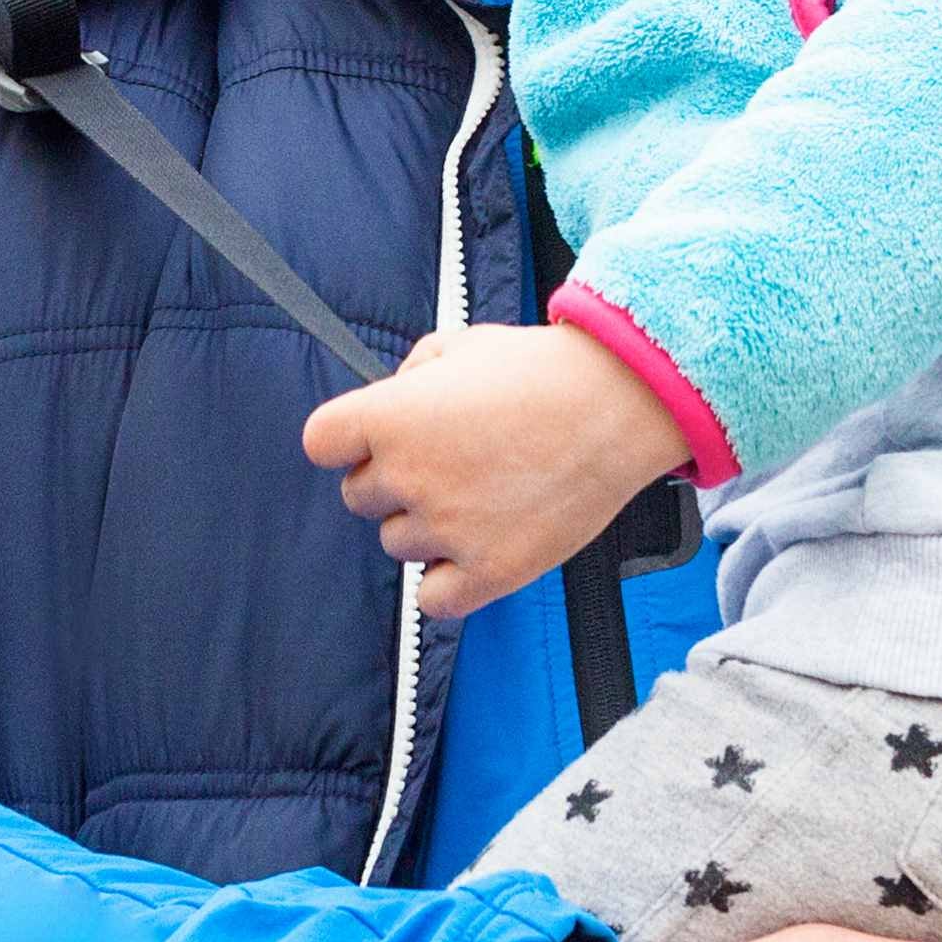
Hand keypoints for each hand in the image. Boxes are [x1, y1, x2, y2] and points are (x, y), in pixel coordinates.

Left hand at [299, 320, 686, 617]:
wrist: (620, 403)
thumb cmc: (542, 370)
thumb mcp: (460, 343)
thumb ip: (409, 377)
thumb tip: (390, 411)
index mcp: (391, 415)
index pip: (321, 443)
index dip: (347, 440)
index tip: (375, 438)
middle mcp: (410, 475)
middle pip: (360, 498)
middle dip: (393, 480)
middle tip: (450, 461)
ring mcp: (449, 528)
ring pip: (398, 544)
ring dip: (427, 526)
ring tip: (482, 494)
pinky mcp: (491, 571)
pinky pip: (434, 598)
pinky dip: (448, 580)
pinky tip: (477, 547)